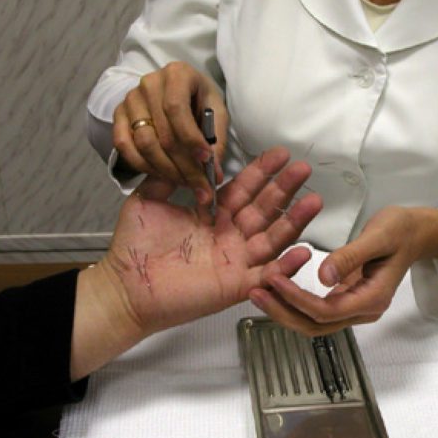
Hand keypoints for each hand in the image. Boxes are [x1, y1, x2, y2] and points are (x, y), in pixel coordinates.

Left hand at [71, 147, 321, 378]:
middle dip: (285, 189)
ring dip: (294, 221)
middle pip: (264, 209)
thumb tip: (183, 151)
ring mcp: (234, 261)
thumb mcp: (148, 200)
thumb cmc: (133, 249)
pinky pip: (265, 275)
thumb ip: (167, 176)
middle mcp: (228, 236)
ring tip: (314, 201)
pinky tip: (302, 252)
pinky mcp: (235, 285)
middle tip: (303, 168)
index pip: (243, 189)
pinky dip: (285, 266)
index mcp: (212, 215)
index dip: (262, 172)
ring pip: (272, 238)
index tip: (279, 155)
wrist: (124, 287)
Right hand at [112, 61, 227, 204]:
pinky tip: (162, 175)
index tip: (206, 161)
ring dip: (165, 169)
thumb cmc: (200, 101)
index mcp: (177, 74)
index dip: (191, 139)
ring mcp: (131, 98)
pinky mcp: (119, 114)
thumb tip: (213, 174)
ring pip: (143, 142)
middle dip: (183, 165)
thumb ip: (217, 141)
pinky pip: (124, 146)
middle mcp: (150, 83)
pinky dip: (143, 166)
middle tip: (199, 185)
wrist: (177, 91)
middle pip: (162, 132)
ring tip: (184, 182)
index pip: (177, 109)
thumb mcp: (217, 113)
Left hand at [249, 206, 437, 335]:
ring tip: (258, 292)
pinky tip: (276, 288)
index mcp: (371, 299)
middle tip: (255, 292)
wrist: (416, 232)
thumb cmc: (401, 231)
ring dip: (284, 310)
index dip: (297, 299)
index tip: (273, 279)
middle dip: (283, 312)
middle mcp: (362, 310)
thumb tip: (323, 276)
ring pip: (313, 322)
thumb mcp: (378, 237)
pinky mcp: (346, 298)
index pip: (326, 311)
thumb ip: (350, 257)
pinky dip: (293, 302)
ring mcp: (354, 307)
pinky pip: (315, 309)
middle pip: (315, 325)